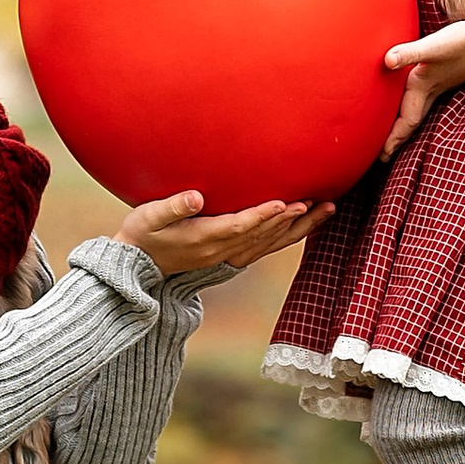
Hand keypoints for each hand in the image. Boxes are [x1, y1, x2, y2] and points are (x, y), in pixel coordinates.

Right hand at [120, 190, 330, 279]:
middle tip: (318, 201)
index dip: (263, 215)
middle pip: (264, 236)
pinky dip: (288, 236)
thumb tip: (196, 197)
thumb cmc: (142, 234)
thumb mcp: (148, 217)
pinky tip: (305, 223)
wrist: (138, 265)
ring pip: (271, 243)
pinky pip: (266, 248)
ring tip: (326, 209)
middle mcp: (220, 251)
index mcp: (203, 238)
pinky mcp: (230, 257)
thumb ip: (172, 206)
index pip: (239, 226)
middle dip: (292, 219)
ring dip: (299, 228)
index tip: (286, 203)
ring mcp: (227, 256)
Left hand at [381, 20, 464, 155]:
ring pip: (419, 110)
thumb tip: (387, 61)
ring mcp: (440, 83)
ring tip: (397, 138)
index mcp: (423, 85)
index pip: (406, 120)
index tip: (382, 157)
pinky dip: (417, 107)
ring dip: (407, 125)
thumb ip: (410, 53)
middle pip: (411, 120)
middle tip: (385, 157)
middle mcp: (431, 88)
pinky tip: (417, 102)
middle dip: (398, 138)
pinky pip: (427, 98)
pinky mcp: (446, 75)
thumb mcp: (435, 46)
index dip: (394, 138)